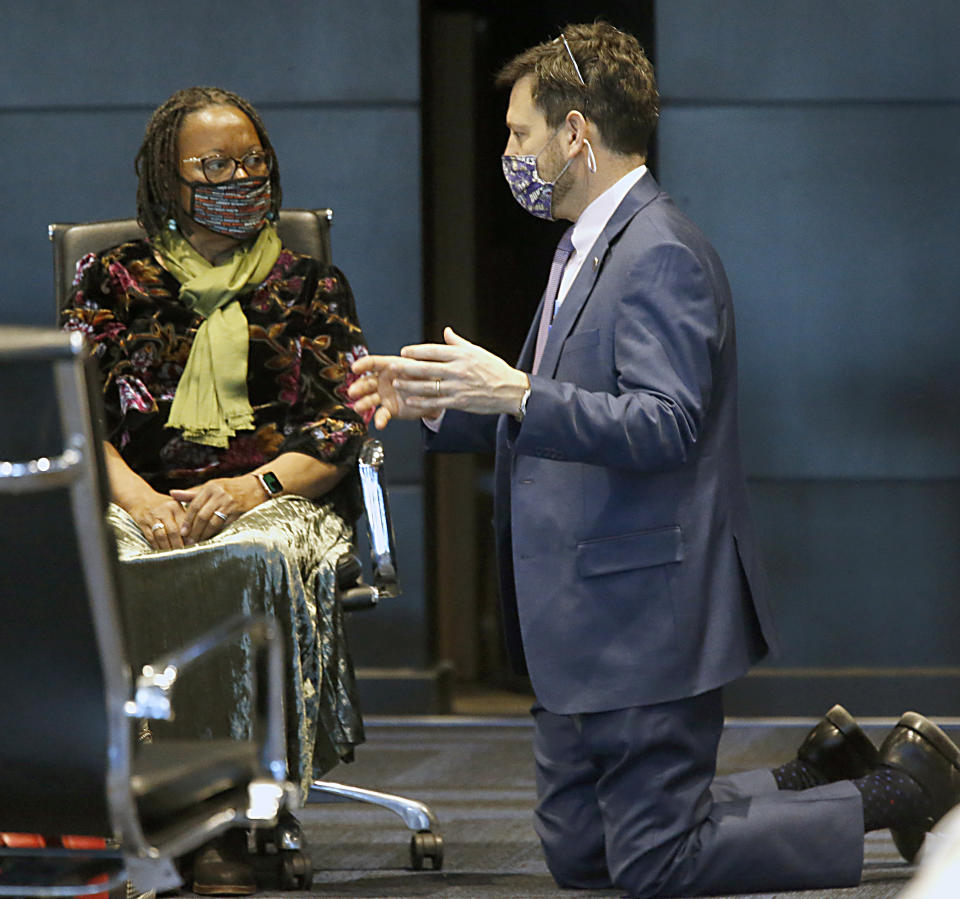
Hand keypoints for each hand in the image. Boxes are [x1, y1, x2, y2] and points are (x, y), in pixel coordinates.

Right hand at [126, 490, 188, 550]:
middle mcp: (163, 511)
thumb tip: (194, 536)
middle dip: (179, 544)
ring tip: (174, 555)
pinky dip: (157, 546)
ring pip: (161, 536)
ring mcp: (152, 518)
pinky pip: (151, 538)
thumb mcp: (175, 505)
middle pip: (173, 531)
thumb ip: (185, 518)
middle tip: (184, 553)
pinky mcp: (142, 524)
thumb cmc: (162, 505)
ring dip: (168, 548)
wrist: (140, 498)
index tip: (193, 545)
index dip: (189, 536)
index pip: (184, 523)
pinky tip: (163, 552)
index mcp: (174, 506)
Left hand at [170, 476, 260, 545]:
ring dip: (204, 534)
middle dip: (194, 530)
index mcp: (210, 487)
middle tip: (188, 541)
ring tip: (198, 542)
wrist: (254, 487)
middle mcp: (219, 494)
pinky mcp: (238, 511)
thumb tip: (171, 493)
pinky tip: (211, 539)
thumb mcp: (211, 487)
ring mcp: (229, 503)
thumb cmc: (229, 488)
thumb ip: (191, 493)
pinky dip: (216, 533)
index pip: (194, 505)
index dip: (187, 520)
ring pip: (212, 521)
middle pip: (202, 515)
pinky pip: (224, 524)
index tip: (182, 532)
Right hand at [349, 357, 439, 428]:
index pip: (373, 363)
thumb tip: (403, 359)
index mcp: (391, 366)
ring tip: (358, 408)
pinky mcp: (389, 409)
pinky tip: (379, 424)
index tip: (354, 368)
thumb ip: (413, 365)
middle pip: (367, 382)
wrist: (435, 396)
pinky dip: (380, 419)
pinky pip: (382, 414)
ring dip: (363, 403)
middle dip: (358, 387)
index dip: (362, 364)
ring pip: (370, 399)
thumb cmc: (429, 378)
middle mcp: (384, 380)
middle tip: (352, 392)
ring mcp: (385, 395)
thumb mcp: (422, 369)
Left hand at [392, 327, 527, 415]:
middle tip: (393, 367)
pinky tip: (410, 400)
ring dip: (410, 385)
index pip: (434, 351)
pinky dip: (421, 402)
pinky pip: (436, 402)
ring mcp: (458, 387)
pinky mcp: (459, 402)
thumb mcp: (478, 351)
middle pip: (427, 368)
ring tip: (397, 384)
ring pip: (428, 386)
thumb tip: (446, 331)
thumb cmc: (495, 370)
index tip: (404, 352)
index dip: (416, 351)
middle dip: (407, 368)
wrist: (510, 391)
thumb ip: (458, 343)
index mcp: (462, 355)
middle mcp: (458, 370)